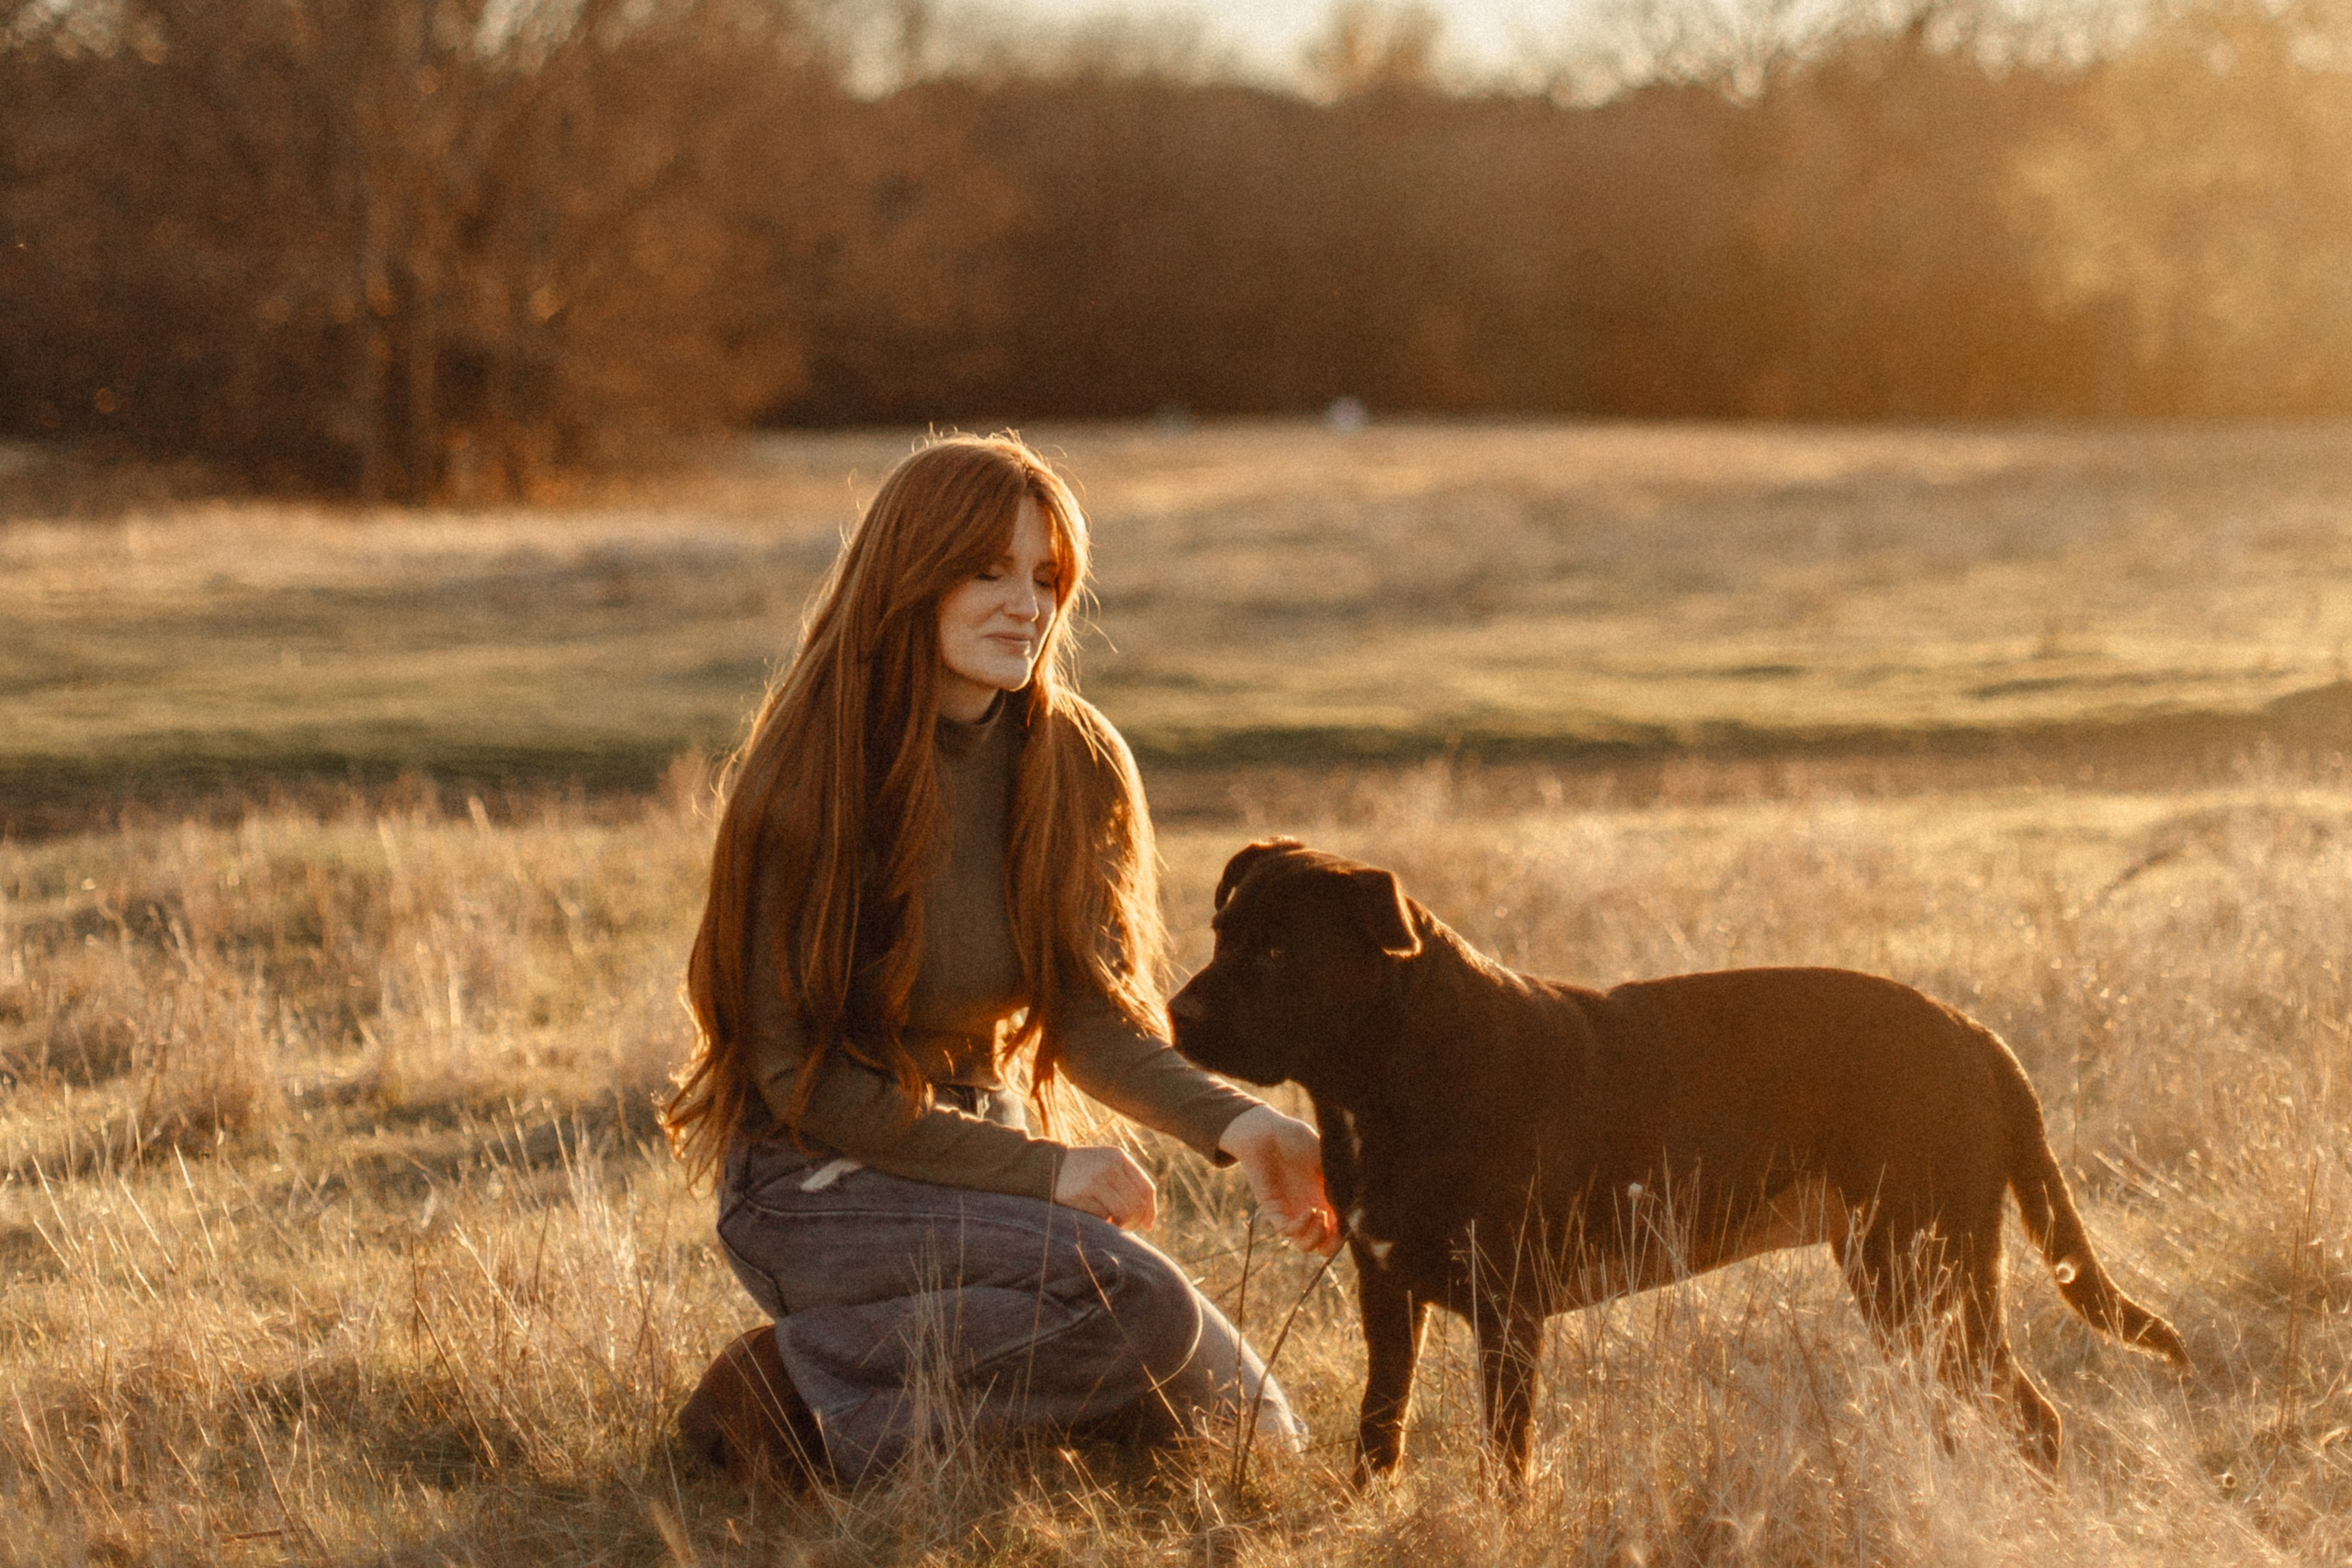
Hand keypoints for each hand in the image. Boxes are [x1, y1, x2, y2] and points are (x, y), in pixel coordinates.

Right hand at [1052, 1144, 1157, 1229]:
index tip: (1148, 1226)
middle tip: (1122, 1227)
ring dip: (1119, 1224)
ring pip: (1124, 1211)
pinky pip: (1104, 1216)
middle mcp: (1109, 1165)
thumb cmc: (1076, 1172)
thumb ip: (1124, 1183)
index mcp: (1117, 1156)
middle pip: (1137, 1203)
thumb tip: (1146, 1218)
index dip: (1150, 1210)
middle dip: (1133, 1221)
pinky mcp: (1082, 1192)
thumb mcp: (1102, 1166)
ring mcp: (1096, 1178)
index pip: (1145, 1187)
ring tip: (1110, 1224)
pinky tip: (1094, 1219)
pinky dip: (1102, 1222)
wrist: (1040, 1166)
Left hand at [1218, 1104, 1341, 1254]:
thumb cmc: (1299, 1140)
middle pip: (1325, 1245)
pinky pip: (1287, 1231)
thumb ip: (1342, 1181)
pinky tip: (1310, 1212)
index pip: (1342, 1229)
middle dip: (1333, 1244)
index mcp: (1328, 1199)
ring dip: (1317, 1238)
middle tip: (1336, 1226)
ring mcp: (1293, 1212)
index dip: (1349, 1231)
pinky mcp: (1274, 1210)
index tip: (1354, 1221)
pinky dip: (1301, 1228)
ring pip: (1306, 1245)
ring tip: (1321, 1216)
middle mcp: (1312, 1209)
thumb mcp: (1327, 1160)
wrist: (1268, 1131)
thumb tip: (1362, 1202)